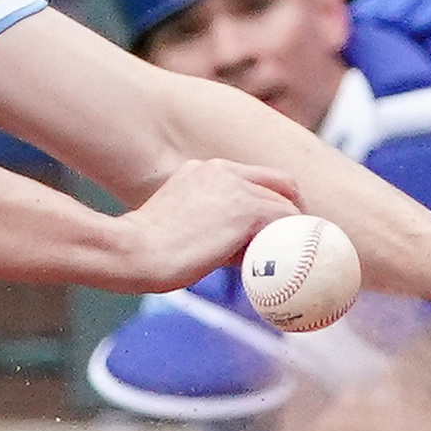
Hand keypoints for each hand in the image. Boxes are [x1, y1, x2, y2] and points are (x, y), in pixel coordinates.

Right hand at [104, 158, 301, 292]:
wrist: (133, 251)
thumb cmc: (147, 250)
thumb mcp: (181, 223)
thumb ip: (210, 225)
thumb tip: (240, 250)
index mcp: (204, 170)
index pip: (255, 178)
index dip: (273, 199)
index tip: (277, 225)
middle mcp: (222, 170)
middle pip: (280, 183)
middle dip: (293, 210)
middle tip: (297, 241)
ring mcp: (235, 186)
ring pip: (285, 204)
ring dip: (292, 231)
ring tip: (295, 257)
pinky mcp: (246, 209)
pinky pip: (285, 222)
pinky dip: (292, 242)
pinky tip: (290, 261)